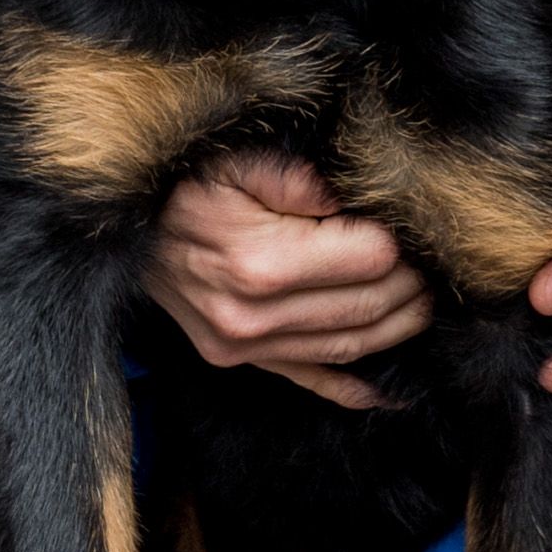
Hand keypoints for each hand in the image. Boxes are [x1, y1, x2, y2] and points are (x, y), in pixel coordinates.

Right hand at [142, 152, 429, 408]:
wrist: (116, 227)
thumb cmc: (182, 181)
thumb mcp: (237, 159)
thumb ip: (301, 177)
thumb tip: (358, 198)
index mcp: (256, 261)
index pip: (369, 258)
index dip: (403, 239)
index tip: (416, 221)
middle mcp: (250, 317)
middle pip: (367, 306)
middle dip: (414, 283)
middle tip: (435, 260)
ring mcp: (242, 346)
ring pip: (348, 347)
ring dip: (399, 327)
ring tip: (427, 301)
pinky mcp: (236, 360)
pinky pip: (309, 379)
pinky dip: (354, 389)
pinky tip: (390, 393)